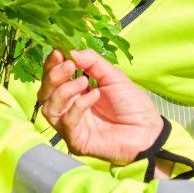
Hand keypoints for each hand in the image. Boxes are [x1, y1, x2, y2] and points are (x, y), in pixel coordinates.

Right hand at [39, 49, 162, 164]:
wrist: (148, 130)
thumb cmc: (132, 105)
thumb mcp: (112, 76)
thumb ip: (91, 62)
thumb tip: (70, 51)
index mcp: (74, 92)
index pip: (52, 78)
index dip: (52, 65)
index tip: (59, 52)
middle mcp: (68, 109)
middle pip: (44, 93)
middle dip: (53, 76)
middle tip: (70, 66)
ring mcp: (70, 126)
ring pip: (49, 108)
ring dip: (63, 91)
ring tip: (84, 82)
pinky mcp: (76, 141)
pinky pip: (66, 122)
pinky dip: (78, 106)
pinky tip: (94, 96)